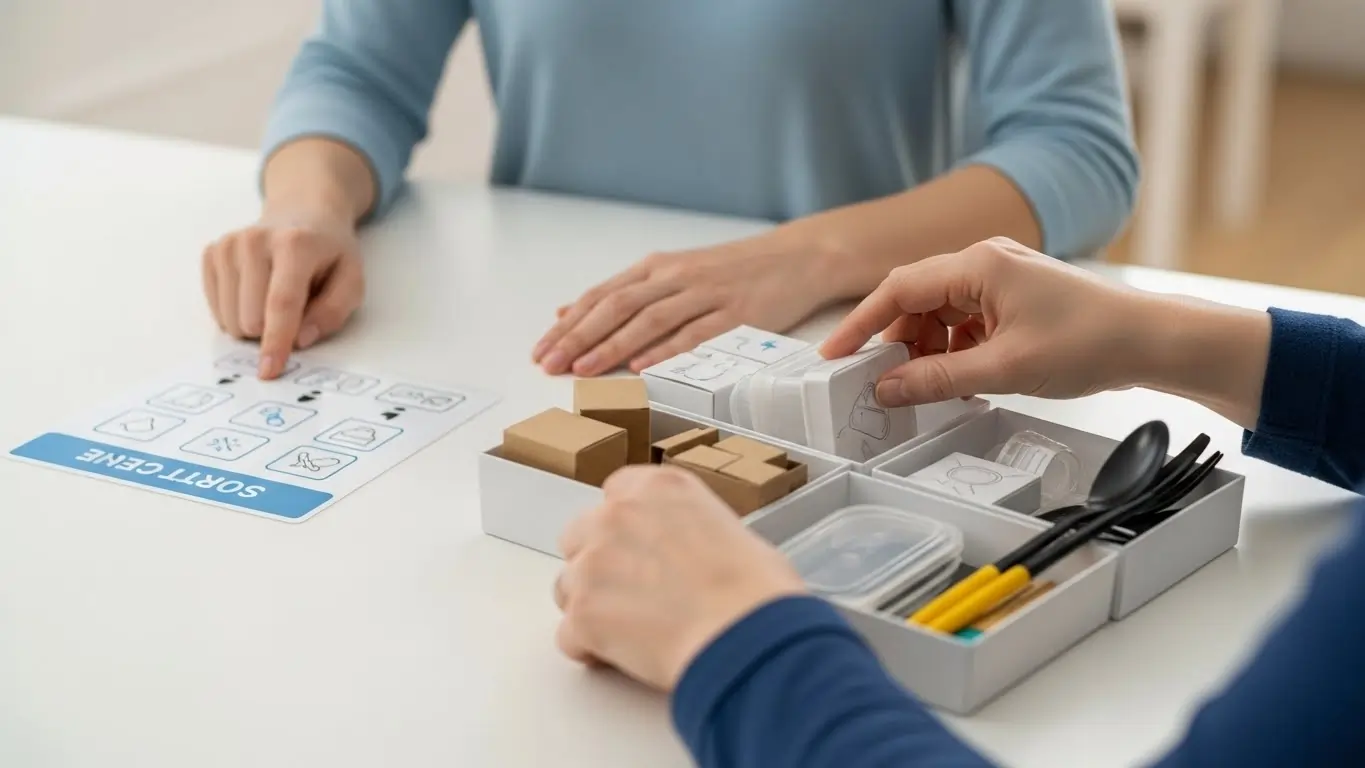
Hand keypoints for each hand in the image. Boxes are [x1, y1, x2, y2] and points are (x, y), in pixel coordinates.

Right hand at [201, 214, 363, 378]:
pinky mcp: (212, 253)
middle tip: (296, 309)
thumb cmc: (329, 253)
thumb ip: (333, 312)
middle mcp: (255, 240)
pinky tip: (256, 291)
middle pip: (251, 318)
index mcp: (295, 244)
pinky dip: (238, 312)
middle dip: (272, 331)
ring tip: (275, 295)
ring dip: (255, 324)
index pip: (281, 303)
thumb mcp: (351, 280)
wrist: (302, 213)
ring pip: (230, 319)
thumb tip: (301, 340)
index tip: (270, 370)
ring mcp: (228, 245)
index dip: (276, 341)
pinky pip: (217, 310)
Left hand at [532, 231, 833, 376]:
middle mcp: (676, 278)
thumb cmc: (730, 272)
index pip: (602, 296)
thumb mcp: (672, 275)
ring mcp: (706, 295)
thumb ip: (622, 294)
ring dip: (612, 346)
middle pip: (617, 307)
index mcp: (657, 269)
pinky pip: (695, 334)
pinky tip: (642, 366)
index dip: (569, 324)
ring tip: (583, 369)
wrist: (796, 258)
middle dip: (579, 337)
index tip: (540, 350)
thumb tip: (568, 312)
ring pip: (649, 321)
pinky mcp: (736, 315)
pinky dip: (666, 349)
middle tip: (550, 364)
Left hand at [554, 466, 805, 690]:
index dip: (624, 527)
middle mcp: (617, 516)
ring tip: (631, 632)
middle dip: (598, 565)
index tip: (637, 549)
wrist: (746, 635)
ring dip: (591, 607)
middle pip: (578, 537)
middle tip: (633, 595)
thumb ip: (688, 532)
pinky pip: (569, 636)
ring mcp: (593, 564)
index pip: (616, 492)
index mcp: (658, 488)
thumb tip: (686, 560)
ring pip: (567, 586)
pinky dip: (590, 649)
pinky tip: (623, 658)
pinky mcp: (583, 613)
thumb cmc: (756, 591)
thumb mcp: (730, 532)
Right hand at [820, 238, 1162, 405]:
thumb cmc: (1091, 341)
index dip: (862, 323)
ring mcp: (1001, 279)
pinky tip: (960, 378)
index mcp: (979, 264)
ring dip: (927, 350)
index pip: (899, 288)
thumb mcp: (1004, 368)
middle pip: (916, 300)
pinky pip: (965, 323)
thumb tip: (887, 389)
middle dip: (896, 342)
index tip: (836, 354)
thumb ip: (937, 378)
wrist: (1152, 341)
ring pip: (940, 314)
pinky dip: (954, 351)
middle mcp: (986, 262)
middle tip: (880, 381)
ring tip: (929, 385)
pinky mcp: (1014, 299)